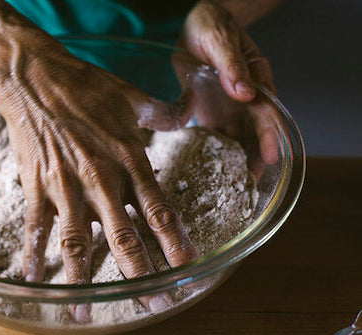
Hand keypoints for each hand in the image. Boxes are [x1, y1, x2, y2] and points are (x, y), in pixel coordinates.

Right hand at [0, 39, 197, 294]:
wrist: (35, 76)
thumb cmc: (85, 85)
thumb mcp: (132, 96)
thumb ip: (164, 111)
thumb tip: (190, 108)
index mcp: (129, 159)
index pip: (158, 208)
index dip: (173, 241)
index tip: (186, 267)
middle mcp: (101, 179)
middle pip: (123, 236)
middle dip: (139, 274)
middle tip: (151, 305)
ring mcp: (66, 186)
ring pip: (78, 242)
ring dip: (83, 278)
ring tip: (85, 311)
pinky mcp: (37, 186)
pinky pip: (36, 227)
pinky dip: (33, 255)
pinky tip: (33, 281)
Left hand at [173, 0, 279, 176]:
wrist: (188, 26)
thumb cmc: (211, 27)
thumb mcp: (221, 42)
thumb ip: (232, 67)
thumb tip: (245, 93)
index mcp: (257, 80)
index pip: (267, 112)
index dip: (269, 135)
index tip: (271, 155)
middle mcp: (245, 99)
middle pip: (254, 132)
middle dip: (255, 157)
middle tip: (250, 183)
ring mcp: (227, 108)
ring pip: (236, 138)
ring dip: (236, 160)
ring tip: (231, 184)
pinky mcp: (209, 112)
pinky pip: (214, 135)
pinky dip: (214, 152)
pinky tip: (208, 169)